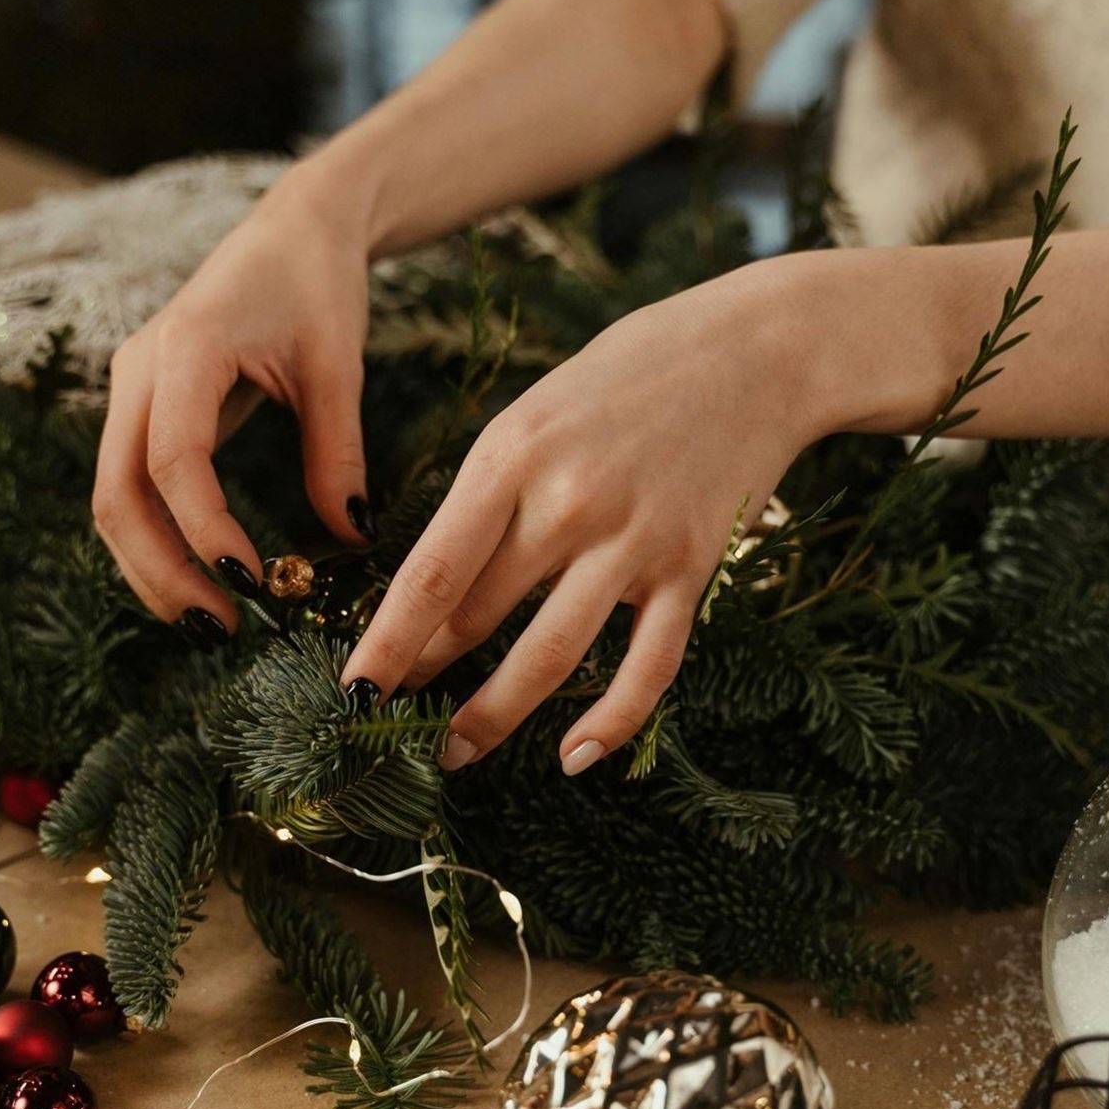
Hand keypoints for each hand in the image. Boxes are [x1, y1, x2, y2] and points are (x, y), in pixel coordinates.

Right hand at [93, 176, 375, 645]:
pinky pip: (130, 486)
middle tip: (221, 631)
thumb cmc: (318, 284)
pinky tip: (198, 578)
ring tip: (211, 622)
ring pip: (112, 499)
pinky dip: (156, 539)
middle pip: (117, 494)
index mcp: (185, 349)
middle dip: (161, 572)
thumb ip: (338, 454)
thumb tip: (345, 538)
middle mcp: (139, 371)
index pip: (174, 461)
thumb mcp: (338, 367)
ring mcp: (131, 388)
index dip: (205, 532)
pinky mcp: (142, 406)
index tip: (256, 586)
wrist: (293, 229)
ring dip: (151, 568)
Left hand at [341, 260, 821, 774]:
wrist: (755, 352)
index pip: (431, 572)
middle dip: (426, 676)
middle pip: (478, 617)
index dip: (386, 643)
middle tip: (393, 714)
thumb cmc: (628, 375)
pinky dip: (610, 721)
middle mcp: (569, 503)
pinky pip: (647, 666)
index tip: (352, 690)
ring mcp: (635, 541)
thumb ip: (490, 492)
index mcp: (514, 455)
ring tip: (457, 752)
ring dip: (494, 716)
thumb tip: (441, 583)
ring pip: (549, 656)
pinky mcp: (693, 568)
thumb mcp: (535, 411)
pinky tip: (573, 756)